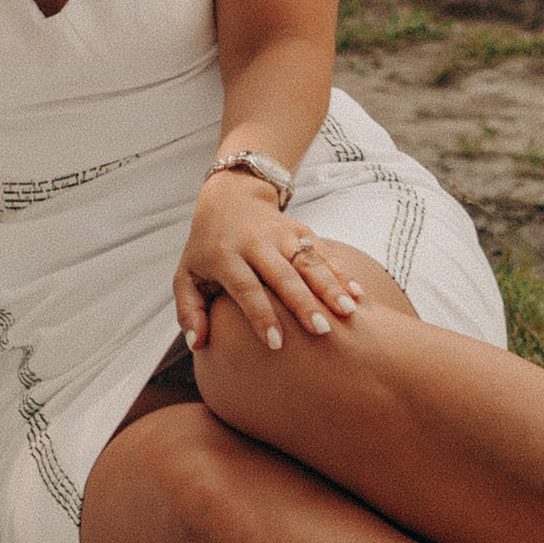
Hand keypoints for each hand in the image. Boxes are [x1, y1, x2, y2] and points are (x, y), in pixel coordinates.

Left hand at [173, 177, 364, 356]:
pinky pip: (324, 251)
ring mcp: (281, 233)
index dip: (261, 315)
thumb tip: (198, 344)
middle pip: (283, 274)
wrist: (229, 197)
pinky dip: (341, 271)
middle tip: (321, 331)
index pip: (246, 287)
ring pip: (308, 260)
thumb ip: (188, 311)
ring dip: (330, 286)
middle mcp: (255, 242)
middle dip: (303, 303)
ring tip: (349, 312)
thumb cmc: (207, 248)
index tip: (276, 344)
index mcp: (224, 255)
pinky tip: (357, 293)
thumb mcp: (186, 275)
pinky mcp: (301, 229)